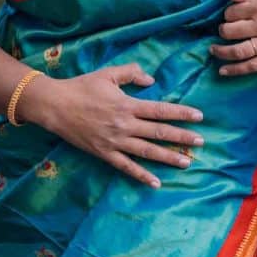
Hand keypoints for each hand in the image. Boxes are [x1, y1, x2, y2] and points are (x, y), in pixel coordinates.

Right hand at [25, 63, 203, 189]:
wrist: (54, 106)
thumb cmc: (81, 87)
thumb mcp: (107, 74)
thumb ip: (131, 73)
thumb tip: (151, 81)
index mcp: (127, 104)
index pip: (161, 110)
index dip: (181, 113)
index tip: (199, 117)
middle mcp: (124, 125)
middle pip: (159, 133)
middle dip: (182, 138)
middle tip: (201, 142)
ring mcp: (115, 141)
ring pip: (147, 152)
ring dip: (169, 158)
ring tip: (187, 162)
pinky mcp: (104, 153)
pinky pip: (126, 167)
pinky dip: (141, 175)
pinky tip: (156, 183)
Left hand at [211, 0, 256, 78]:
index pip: (231, 12)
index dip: (227, 15)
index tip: (230, 17)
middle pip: (231, 31)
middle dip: (222, 32)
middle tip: (223, 32)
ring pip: (239, 51)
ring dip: (222, 52)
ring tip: (214, 51)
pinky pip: (253, 66)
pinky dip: (235, 70)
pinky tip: (223, 71)